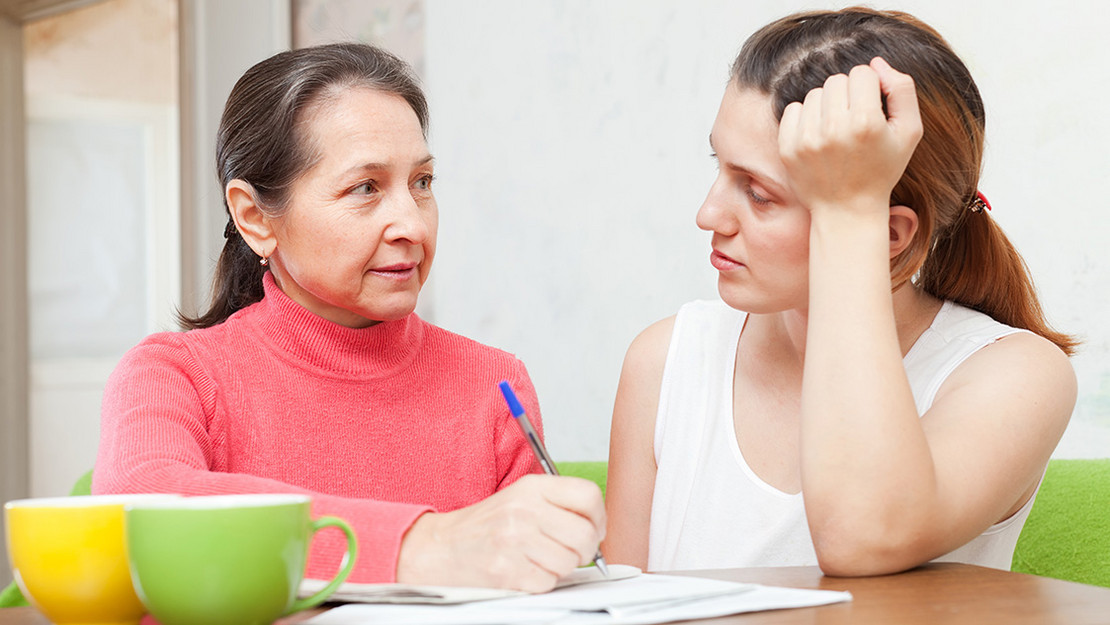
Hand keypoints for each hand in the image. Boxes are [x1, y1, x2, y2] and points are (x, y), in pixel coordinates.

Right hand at [395, 474, 604, 591]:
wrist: (440, 548)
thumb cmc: (484, 526)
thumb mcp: (520, 498)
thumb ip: (557, 503)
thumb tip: (597, 523)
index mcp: (531, 487)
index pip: (588, 495)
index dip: (599, 517)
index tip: (594, 527)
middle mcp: (525, 510)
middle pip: (586, 533)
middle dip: (586, 549)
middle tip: (571, 551)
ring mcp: (516, 540)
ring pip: (570, 561)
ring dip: (561, 567)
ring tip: (539, 559)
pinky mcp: (508, 570)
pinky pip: (549, 582)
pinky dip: (542, 581)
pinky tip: (525, 571)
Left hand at [777, 57, 922, 216]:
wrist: (847, 210)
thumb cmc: (882, 169)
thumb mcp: (909, 132)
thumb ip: (902, 90)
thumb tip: (876, 63)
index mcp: (867, 123)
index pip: (863, 73)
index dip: (870, 88)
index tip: (872, 109)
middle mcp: (834, 129)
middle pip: (837, 80)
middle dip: (848, 95)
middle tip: (854, 121)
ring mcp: (807, 139)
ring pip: (815, 93)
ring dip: (826, 106)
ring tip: (837, 131)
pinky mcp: (788, 147)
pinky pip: (793, 108)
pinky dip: (805, 117)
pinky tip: (818, 136)